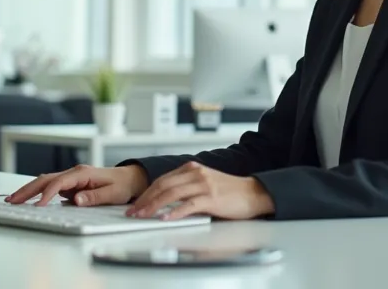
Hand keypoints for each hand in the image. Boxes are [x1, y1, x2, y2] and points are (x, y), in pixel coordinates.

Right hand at [6, 164, 147, 206]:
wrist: (130, 178)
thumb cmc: (122, 185)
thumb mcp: (112, 193)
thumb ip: (94, 196)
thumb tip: (76, 200)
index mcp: (83, 173)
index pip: (59, 183)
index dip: (47, 194)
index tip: (38, 206)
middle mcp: (74, 173)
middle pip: (45, 179)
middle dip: (28, 190)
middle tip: (12, 200)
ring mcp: (71, 178)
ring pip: (45, 182)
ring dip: (28, 190)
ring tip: (13, 200)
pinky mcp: (70, 184)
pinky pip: (50, 187)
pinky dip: (36, 192)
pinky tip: (26, 199)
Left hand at [126, 161, 273, 220]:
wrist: (253, 193)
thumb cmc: (230, 192)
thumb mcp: (205, 183)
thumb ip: (186, 187)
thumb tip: (165, 200)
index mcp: (192, 168)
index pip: (163, 179)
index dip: (146, 192)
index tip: (137, 203)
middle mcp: (196, 173)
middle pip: (163, 185)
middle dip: (145, 199)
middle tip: (134, 211)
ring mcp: (204, 185)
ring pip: (172, 193)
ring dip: (154, 205)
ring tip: (143, 215)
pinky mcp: (212, 198)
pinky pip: (188, 205)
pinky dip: (174, 211)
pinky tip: (165, 218)